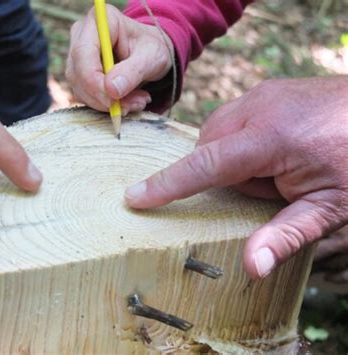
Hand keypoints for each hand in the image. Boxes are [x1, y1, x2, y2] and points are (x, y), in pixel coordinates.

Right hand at [66, 5, 171, 114]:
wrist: (150, 54)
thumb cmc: (152, 49)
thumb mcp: (152, 57)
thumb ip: (133, 72)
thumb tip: (111, 90)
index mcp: (101, 21)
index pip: (84, 53)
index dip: (94, 81)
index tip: (115, 101)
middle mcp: (82, 34)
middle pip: (78, 73)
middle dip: (103, 97)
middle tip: (131, 106)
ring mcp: (77, 55)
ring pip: (79, 88)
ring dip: (106, 104)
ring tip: (136, 102)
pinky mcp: (78, 73)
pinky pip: (85, 95)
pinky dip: (105, 105)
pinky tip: (127, 102)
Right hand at [124, 77, 347, 278]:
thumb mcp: (332, 206)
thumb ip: (288, 235)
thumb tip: (251, 269)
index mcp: (273, 138)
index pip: (205, 164)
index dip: (166, 184)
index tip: (135, 197)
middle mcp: (261, 107)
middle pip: (210, 147)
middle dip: (224, 172)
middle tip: (268, 186)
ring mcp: (264, 93)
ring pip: (219, 132)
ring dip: (233, 155)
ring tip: (275, 167)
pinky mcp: (268, 89)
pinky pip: (235, 119)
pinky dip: (243, 139)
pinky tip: (275, 149)